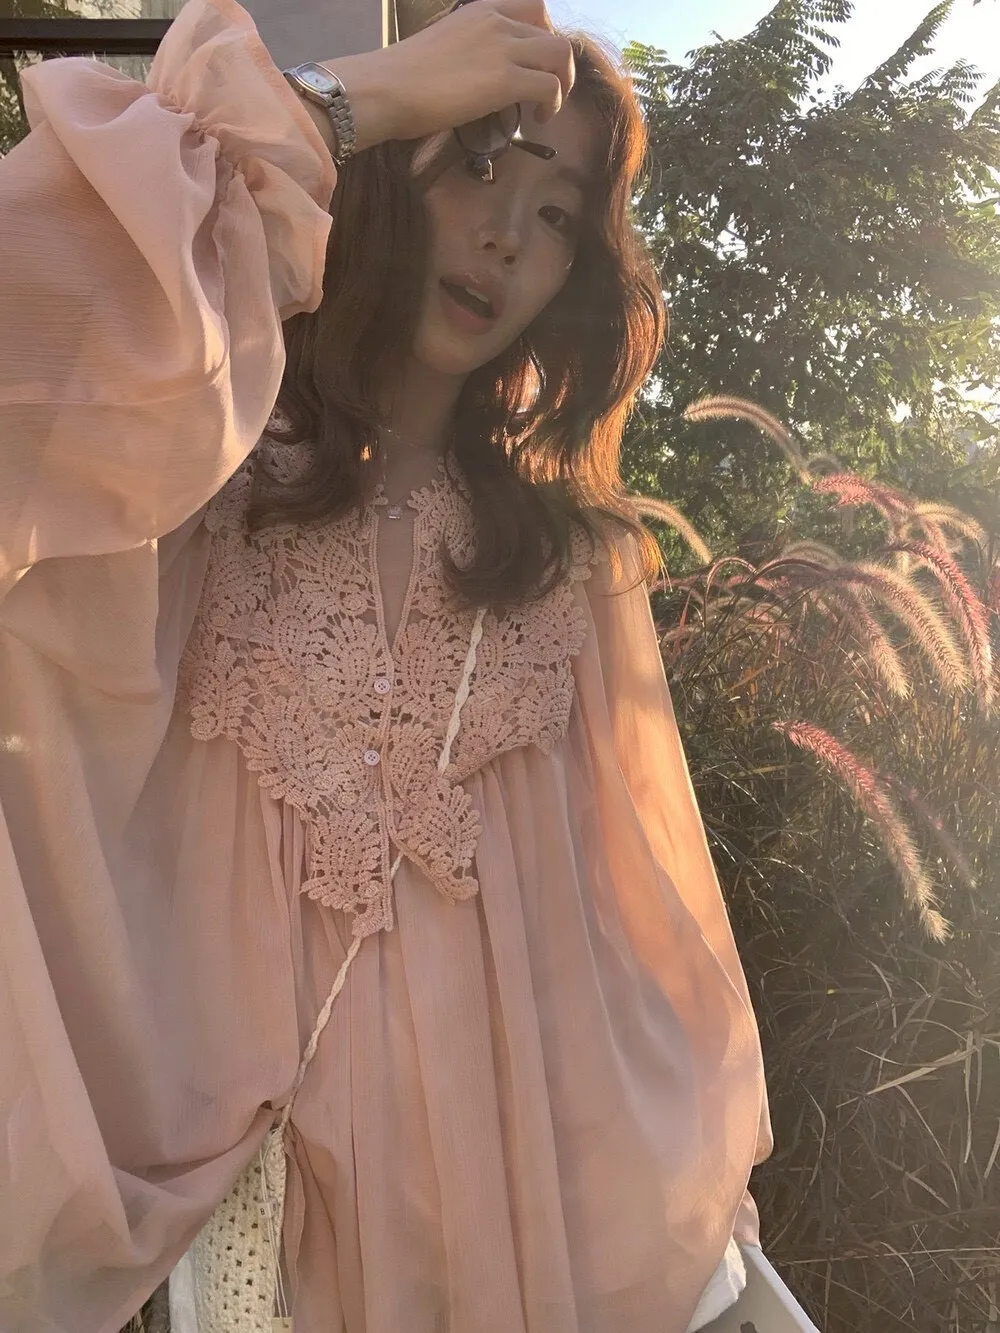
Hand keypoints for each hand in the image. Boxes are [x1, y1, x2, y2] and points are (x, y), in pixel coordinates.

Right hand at [317, 0, 575, 154]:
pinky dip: (553, 104)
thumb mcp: (442, 48)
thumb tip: (477, 78)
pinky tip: (538, 120)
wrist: (385, 88)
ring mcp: (503, 48)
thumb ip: (468, 52)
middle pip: (552, 31)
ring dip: (562, 83)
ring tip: (546, 109)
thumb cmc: (401, 77)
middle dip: (556, 63)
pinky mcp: (505, 80)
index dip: (542, 35)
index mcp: (480, 9)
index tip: (532, 63)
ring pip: (560, 54)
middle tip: (545, 90)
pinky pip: (551, 86)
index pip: (532, 6)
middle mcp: (497, 21)